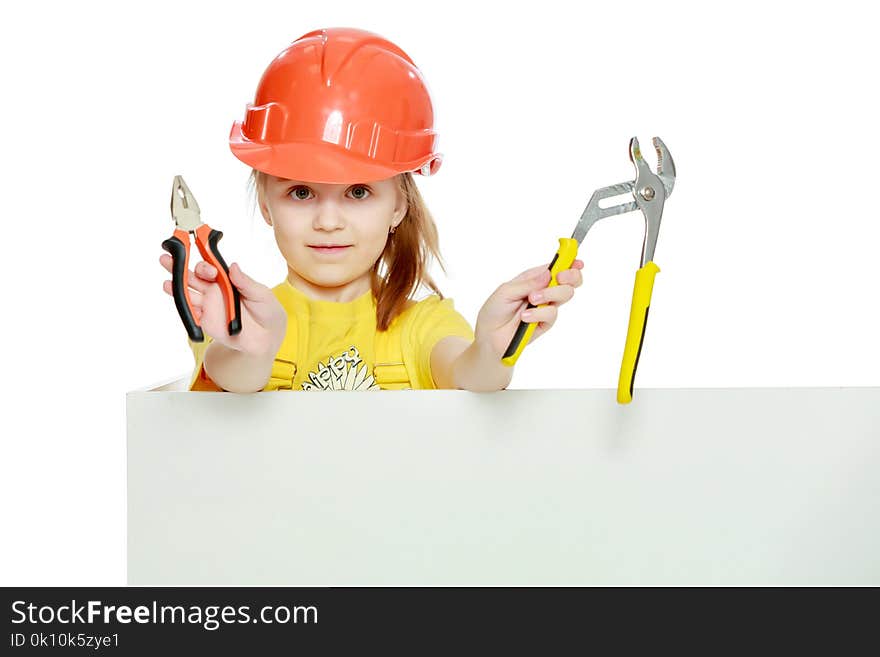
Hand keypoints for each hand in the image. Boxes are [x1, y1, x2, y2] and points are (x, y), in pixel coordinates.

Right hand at [159, 255, 286, 356]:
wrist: (267, 338)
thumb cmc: (266, 310)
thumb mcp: (261, 294)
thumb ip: (246, 282)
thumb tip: (233, 267)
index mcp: (227, 279)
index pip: (211, 265)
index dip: (203, 260)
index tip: (197, 255)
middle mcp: (215, 289)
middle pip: (194, 275)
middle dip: (180, 266)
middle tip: (170, 260)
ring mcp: (208, 304)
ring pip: (188, 292)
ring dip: (176, 285)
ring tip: (167, 280)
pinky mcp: (205, 320)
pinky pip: (191, 312)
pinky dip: (182, 305)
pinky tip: (174, 296)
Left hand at [474, 260, 583, 357]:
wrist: (490, 335)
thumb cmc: (495, 310)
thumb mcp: (506, 291)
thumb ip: (529, 283)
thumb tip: (549, 273)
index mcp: (534, 278)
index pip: (557, 266)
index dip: (570, 262)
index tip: (576, 262)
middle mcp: (544, 290)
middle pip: (570, 280)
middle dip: (570, 276)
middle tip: (559, 278)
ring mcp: (546, 306)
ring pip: (566, 294)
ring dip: (550, 294)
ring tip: (532, 299)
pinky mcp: (546, 322)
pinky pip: (552, 314)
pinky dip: (539, 314)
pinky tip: (525, 317)